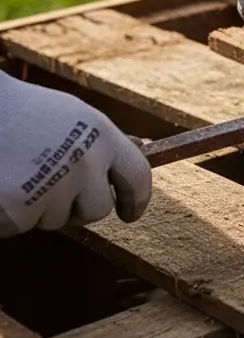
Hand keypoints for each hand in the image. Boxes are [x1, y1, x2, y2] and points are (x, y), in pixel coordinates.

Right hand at [0, 72, 151, 237]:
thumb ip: (97, 145)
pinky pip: (23, 225)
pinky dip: (10, 213)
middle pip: (98, 209)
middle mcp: (84, 161)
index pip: (137, 177)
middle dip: (76, 207)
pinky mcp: (19, 208)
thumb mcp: (71, 117)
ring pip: (56, 219)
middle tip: (46, 184)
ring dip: (38, 206)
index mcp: (100, 135)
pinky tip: (1, 184)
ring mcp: (52, 186)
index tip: (130, 213)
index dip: (136, 200)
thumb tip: (129, 165)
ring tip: (16, 172)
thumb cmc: (19, 112)